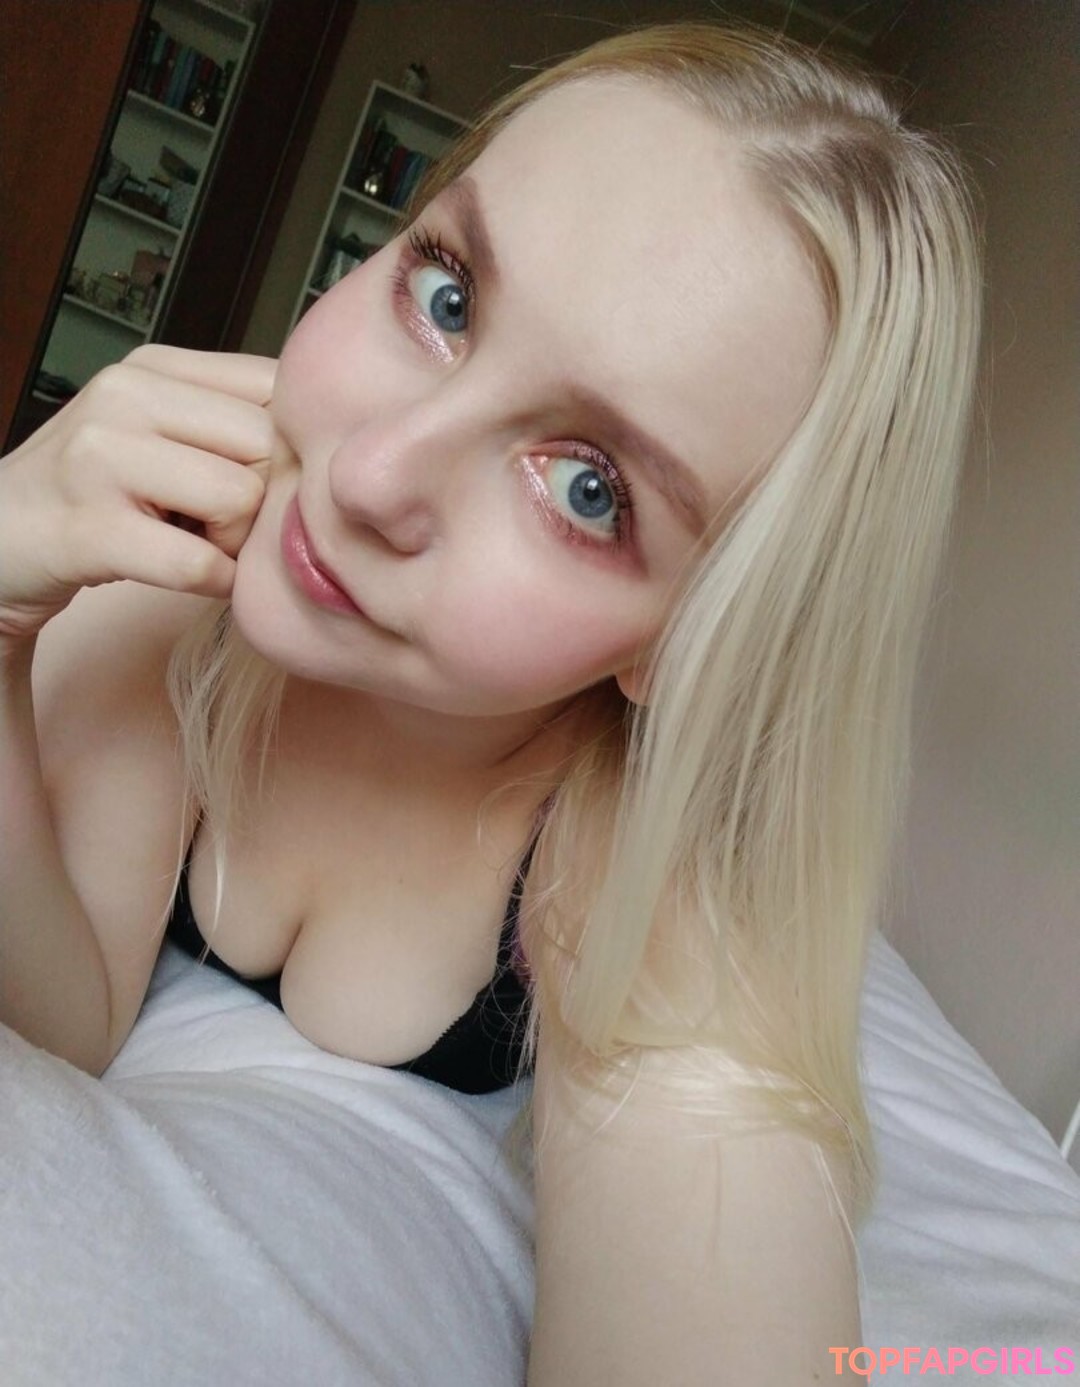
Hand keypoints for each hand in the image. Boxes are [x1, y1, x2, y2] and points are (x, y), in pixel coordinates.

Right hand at [0, 345, 276, 643]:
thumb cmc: (93, 495)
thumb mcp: (157, 431)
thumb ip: (231, 417)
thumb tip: (330, 429)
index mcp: (152, 366)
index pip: (276, 388)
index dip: (287, 448)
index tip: (256, 480)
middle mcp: (125, 396)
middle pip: (268, 447)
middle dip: (260, 500)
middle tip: (215, 522)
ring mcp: (100, 458)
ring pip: (240, 499)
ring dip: (234, 542)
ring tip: (190, 541)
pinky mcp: (89, 528)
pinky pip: (199, 563)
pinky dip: (213, 582)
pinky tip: (187, 576)